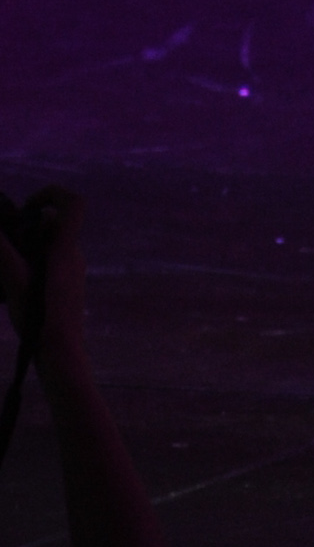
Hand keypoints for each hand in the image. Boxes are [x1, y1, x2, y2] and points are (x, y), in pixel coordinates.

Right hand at [0, 187, 88, 370]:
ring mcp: (72, 271)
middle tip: (5, 244)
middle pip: (54, 226)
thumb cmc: (39, 315)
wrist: (60, 352)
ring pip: (48, 247)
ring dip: (25, 250)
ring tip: (5, 270)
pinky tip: (10, 288)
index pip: (74, 203)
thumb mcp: (13, 280)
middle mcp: (73, 255)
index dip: (52, 194)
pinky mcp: (67, 287)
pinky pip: (49, 265)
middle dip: (27, 228)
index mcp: (66, 247)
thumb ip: (2, 251)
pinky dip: (29, 267)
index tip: (27, 206)